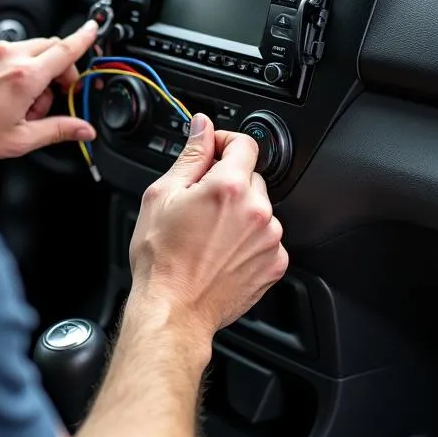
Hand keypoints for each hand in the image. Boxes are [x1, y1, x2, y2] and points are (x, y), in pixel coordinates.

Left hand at [0, 21, 99, 164]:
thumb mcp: (19, 140)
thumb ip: (57, 131)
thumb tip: (83, 130)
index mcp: (24, 77)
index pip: (65, 49)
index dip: (84, 38)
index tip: (94, 29)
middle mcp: (7, 56)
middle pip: (49, 48)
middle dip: (58, 70)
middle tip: (49, 99)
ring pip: (27, 50)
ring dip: (33, 71)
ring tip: (19, 103)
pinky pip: (3, 52)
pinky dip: (11, 68)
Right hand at [128, 114, 286, 344]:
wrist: (174, 309)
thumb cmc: (162, 258)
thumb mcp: (162, 195)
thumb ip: (190, 155)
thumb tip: (202, 127)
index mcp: (229, 187)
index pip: (244, 143)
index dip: (223, 142)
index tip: (211, 152)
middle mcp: (257, 211)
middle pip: (250, 176)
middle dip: (227, 182)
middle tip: (199, 204)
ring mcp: (270, 239)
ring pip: (259, 208)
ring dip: (239, 212)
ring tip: (208, 233)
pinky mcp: (275, 263)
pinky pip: (265, 237)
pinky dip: (248, 239)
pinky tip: (221, 251)